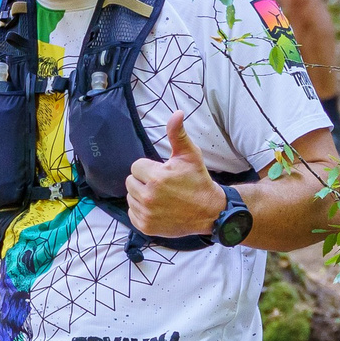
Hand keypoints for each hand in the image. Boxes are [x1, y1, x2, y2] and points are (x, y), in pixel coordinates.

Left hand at [127, 112, 225, 237]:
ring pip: (130, 197)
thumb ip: (178, 134)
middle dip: (143, 181)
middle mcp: (149, 196)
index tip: (163, 173)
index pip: (136, 166)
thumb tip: (177, 113)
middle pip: (130, 182)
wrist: (209, 211)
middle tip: (161, 185)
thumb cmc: (198, 180)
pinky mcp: (146, 226)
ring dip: (141, 195)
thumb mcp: (190, 155)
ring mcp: (147, 213)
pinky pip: (132, 213)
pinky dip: (141, 210)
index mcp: (157, 177)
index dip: (149, 168)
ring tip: (160, 196)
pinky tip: (156, 208)